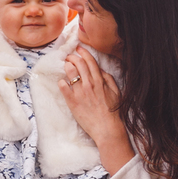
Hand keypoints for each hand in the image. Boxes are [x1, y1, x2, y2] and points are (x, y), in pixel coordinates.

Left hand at [58, 47, 134, 174]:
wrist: (107, 129)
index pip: (90, 61)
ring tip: (66, 66)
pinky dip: (61, 82)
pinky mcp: (73, 102)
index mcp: (100, 81)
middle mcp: (89, 84)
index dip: (83, 53)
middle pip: (78, 64)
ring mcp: (80, 93)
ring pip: (70, 73)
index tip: (79, 49)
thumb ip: (108, 79)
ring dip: (67, 66)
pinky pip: (64, 88)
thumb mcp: (116, 92)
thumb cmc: (113, 112)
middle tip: (69, 56)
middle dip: (72, 57)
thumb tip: (100, 70)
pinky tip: (62, 81)